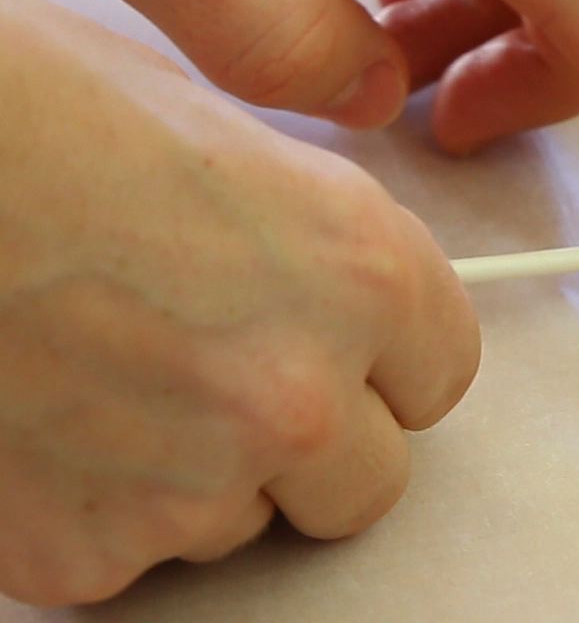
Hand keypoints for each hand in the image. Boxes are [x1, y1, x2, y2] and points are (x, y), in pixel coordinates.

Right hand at [0, 0, 481, 605]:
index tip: (341, 354)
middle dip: (311, 447)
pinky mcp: (86, 552)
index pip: (441, 377)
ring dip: (198, 478)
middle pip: (366, 480)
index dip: (382, 364)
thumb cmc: (41, 117)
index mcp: (361, 274)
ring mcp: (195, 485)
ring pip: (244, 523)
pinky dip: (94, 510)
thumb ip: (314, 245)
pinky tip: (46, 418)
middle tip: (224, 383)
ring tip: (106, 376)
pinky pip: (130, 557)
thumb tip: (342, 293)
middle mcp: (299, 391)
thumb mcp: (230, 144)